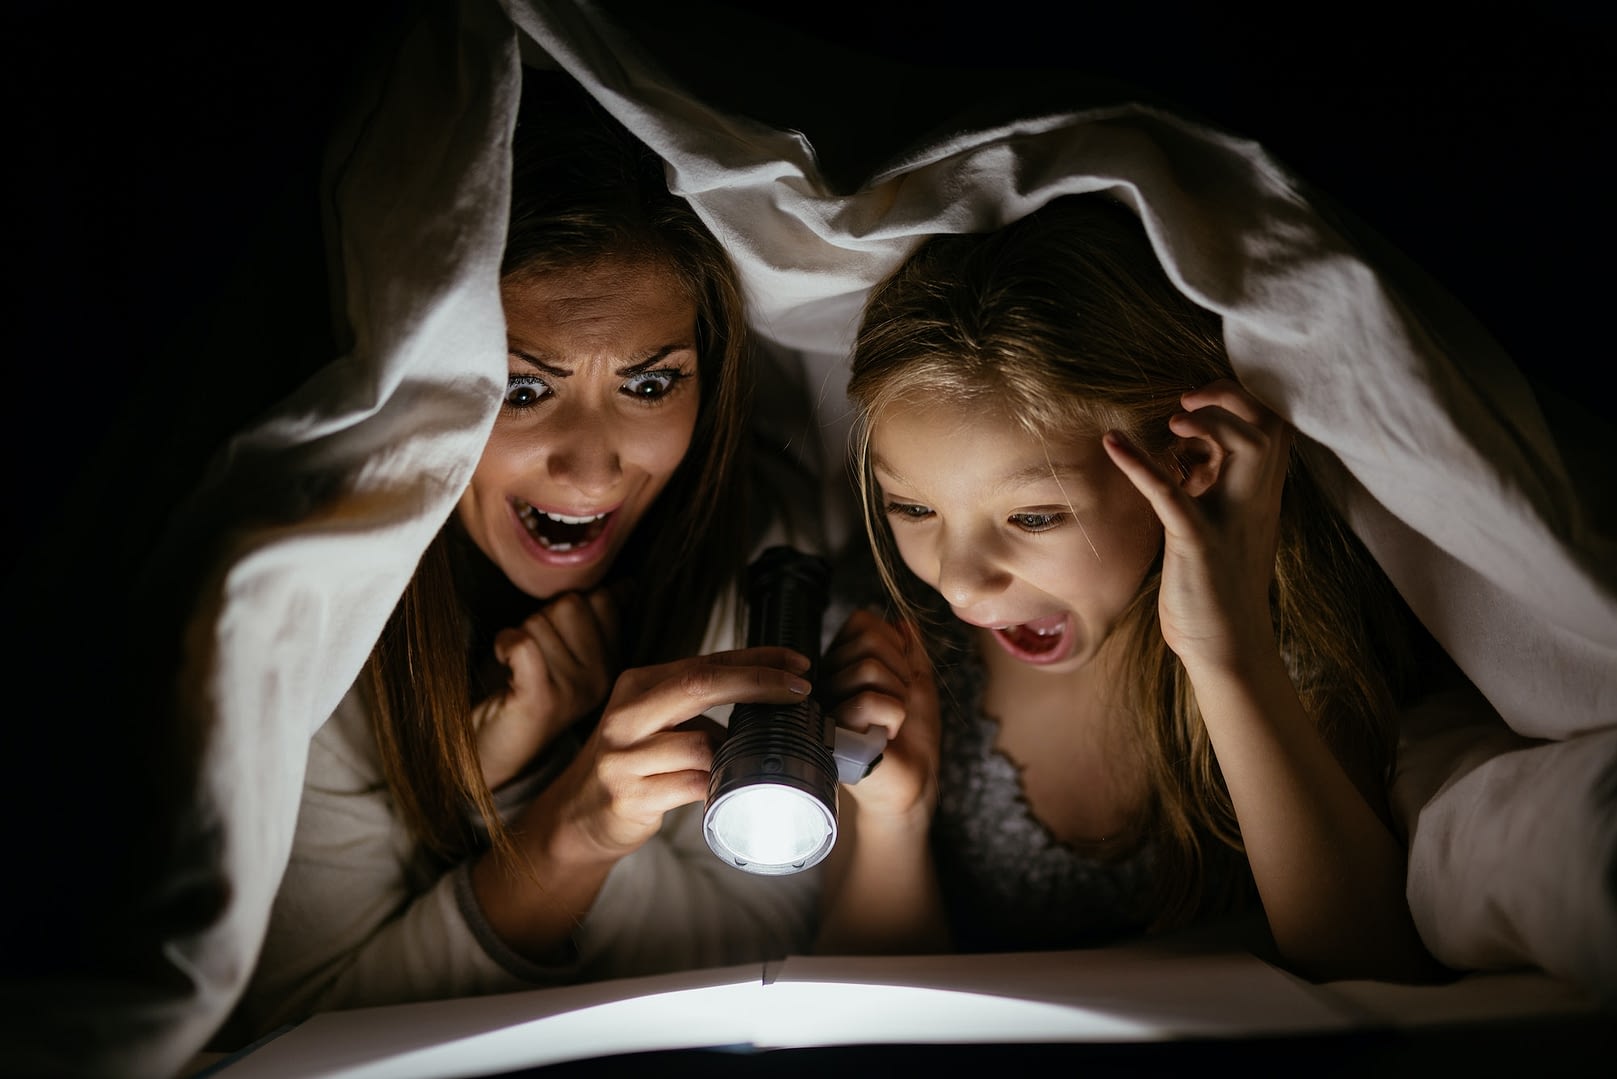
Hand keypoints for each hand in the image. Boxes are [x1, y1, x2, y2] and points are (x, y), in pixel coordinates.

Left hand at [473, 584, 624, 789]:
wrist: (489, 753)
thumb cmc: (522, 692)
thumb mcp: (567, 655)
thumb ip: (596, 619)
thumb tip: (626, 584)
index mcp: (614, 665)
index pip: (600, 598)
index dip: (566, 609)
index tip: (554, 643)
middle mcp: (601, 679)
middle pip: (571, 604)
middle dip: (541, 619)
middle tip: (531, 658)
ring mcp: (573, 691)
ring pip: (541, 621)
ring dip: (519, 635)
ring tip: (518, 669)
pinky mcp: (541, 699)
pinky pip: (523, 643)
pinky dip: (504, 642)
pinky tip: (503, 661)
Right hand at [525, 645, 813, 862]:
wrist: (576, 817)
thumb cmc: (631, 765)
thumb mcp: (657, 723)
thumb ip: (699, 708)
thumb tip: (769, 704)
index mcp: (638, 685)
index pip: (705, 662)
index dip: (756, 660)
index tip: (798, 665)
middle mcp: (626, 714)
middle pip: (699, 685)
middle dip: (757, 683)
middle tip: (800, 690)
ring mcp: (623, 756)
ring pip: (700, 744)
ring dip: (733, 754)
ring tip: (742, 765)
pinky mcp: (628, 796)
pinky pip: (692, 787)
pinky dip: (716, 788)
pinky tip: (723, 792)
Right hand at [819, 608, 940, 824]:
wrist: (914, 780)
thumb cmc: (914, 735)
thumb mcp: (918, 681)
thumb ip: (910, 648)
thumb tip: (902, 619)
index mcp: (844, 663)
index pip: (863, 621)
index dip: (895, 645)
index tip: (901, 678)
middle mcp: (828, 678)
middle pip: (868, 641)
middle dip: (901, 672)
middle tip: (900, 702)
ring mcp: (826, 703)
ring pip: (868, 668)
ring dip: (898, 697)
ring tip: (892, 721)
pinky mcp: (830, 730)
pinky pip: (867, 701)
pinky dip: (893, 717)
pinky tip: (885, 736)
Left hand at [1103, 378, 1291, 673]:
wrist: (1229, 648)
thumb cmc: (1217, 590)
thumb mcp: (1219, 529)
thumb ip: (1213, 491)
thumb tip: (1189, 457)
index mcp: (1259, 498)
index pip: (1273, 429)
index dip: (1242, 403)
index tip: (1201, 401)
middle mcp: (1254, 502)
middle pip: (1269, 425)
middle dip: (1231, 398)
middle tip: (1187, 398)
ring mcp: (1229, 520)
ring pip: (1244, 448)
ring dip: (1206, 420)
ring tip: (1172, 417)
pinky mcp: (1197, 542)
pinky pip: (1170, 492)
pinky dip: (1139, 464)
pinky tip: (1111, 443)